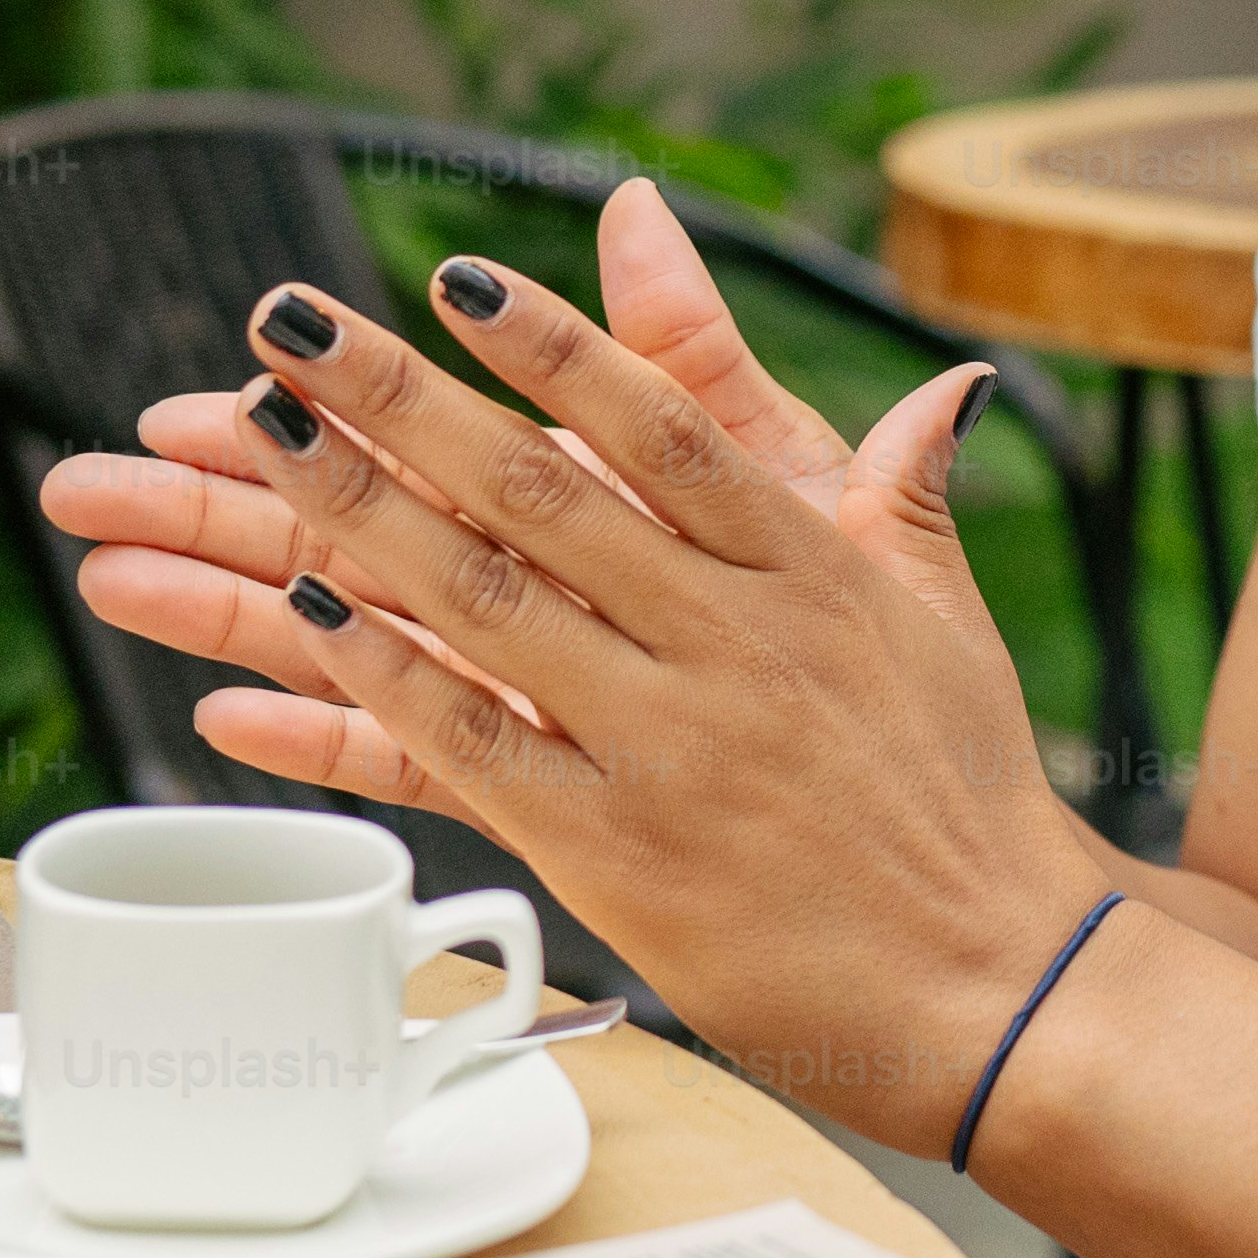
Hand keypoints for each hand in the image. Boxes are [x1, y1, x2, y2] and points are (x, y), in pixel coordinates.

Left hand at [39, 188, 1104, 1153]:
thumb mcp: (940, 609)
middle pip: (538, 490)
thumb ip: (905, 476)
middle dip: (397, 394)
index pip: (662, 425)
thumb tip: (948, 367)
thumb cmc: (966, 791)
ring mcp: (664, 747)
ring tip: (252, 431)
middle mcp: (728, 641)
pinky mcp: (614, 854)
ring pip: (482, 603)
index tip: (453, 276)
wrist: (1004, 982)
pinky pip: (468, 748)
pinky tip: (296, 614)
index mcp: (805, 568)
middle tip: (287, 318)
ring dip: (352, 509)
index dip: (553, 344)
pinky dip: (376, 678)